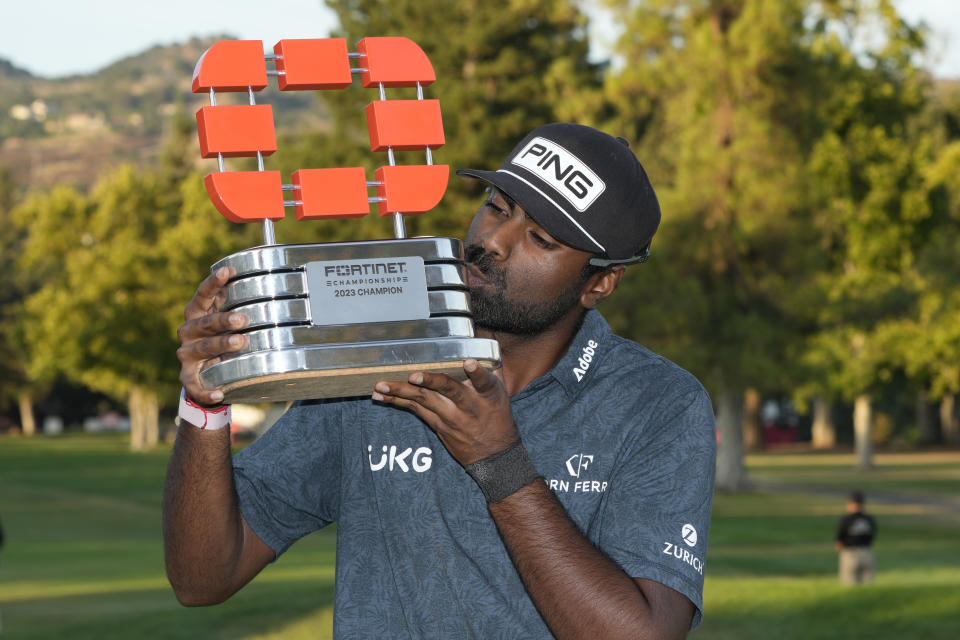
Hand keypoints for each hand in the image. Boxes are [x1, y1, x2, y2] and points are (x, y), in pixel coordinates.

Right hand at [176, 267, 248, 405]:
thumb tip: (266, 279)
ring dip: (220, 345)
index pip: (202, 295)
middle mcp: (188, 331)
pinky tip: (220, 393)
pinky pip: (195, 386)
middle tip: (242, 318)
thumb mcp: (229, 320)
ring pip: (202, 348)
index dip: (214, 282)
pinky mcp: (187, 378)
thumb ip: (239, 303)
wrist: (209, 372)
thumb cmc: (223, 337)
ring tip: (240, 342)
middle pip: (203, 322)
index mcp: (197, 313)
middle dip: (222, 320)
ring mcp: (186, 355)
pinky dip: (206, 391)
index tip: (229, 271)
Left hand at [372, 359, 518, 465]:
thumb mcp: (501, 392)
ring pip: (424, 401)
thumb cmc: (498, 417)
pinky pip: (415, 410)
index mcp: (487, 394)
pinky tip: (381, 396)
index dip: (476, 372)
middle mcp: (468, 405)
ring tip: (381, 385)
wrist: (494, 456)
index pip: (483, 381)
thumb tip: (483, 338)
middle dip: (429, 382)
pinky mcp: (437, 425)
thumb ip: (491, 366)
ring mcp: (450, 417)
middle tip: (412, 376)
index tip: (468, 362)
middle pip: (447, 391)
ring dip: (401, 392)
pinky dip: (397, 402)